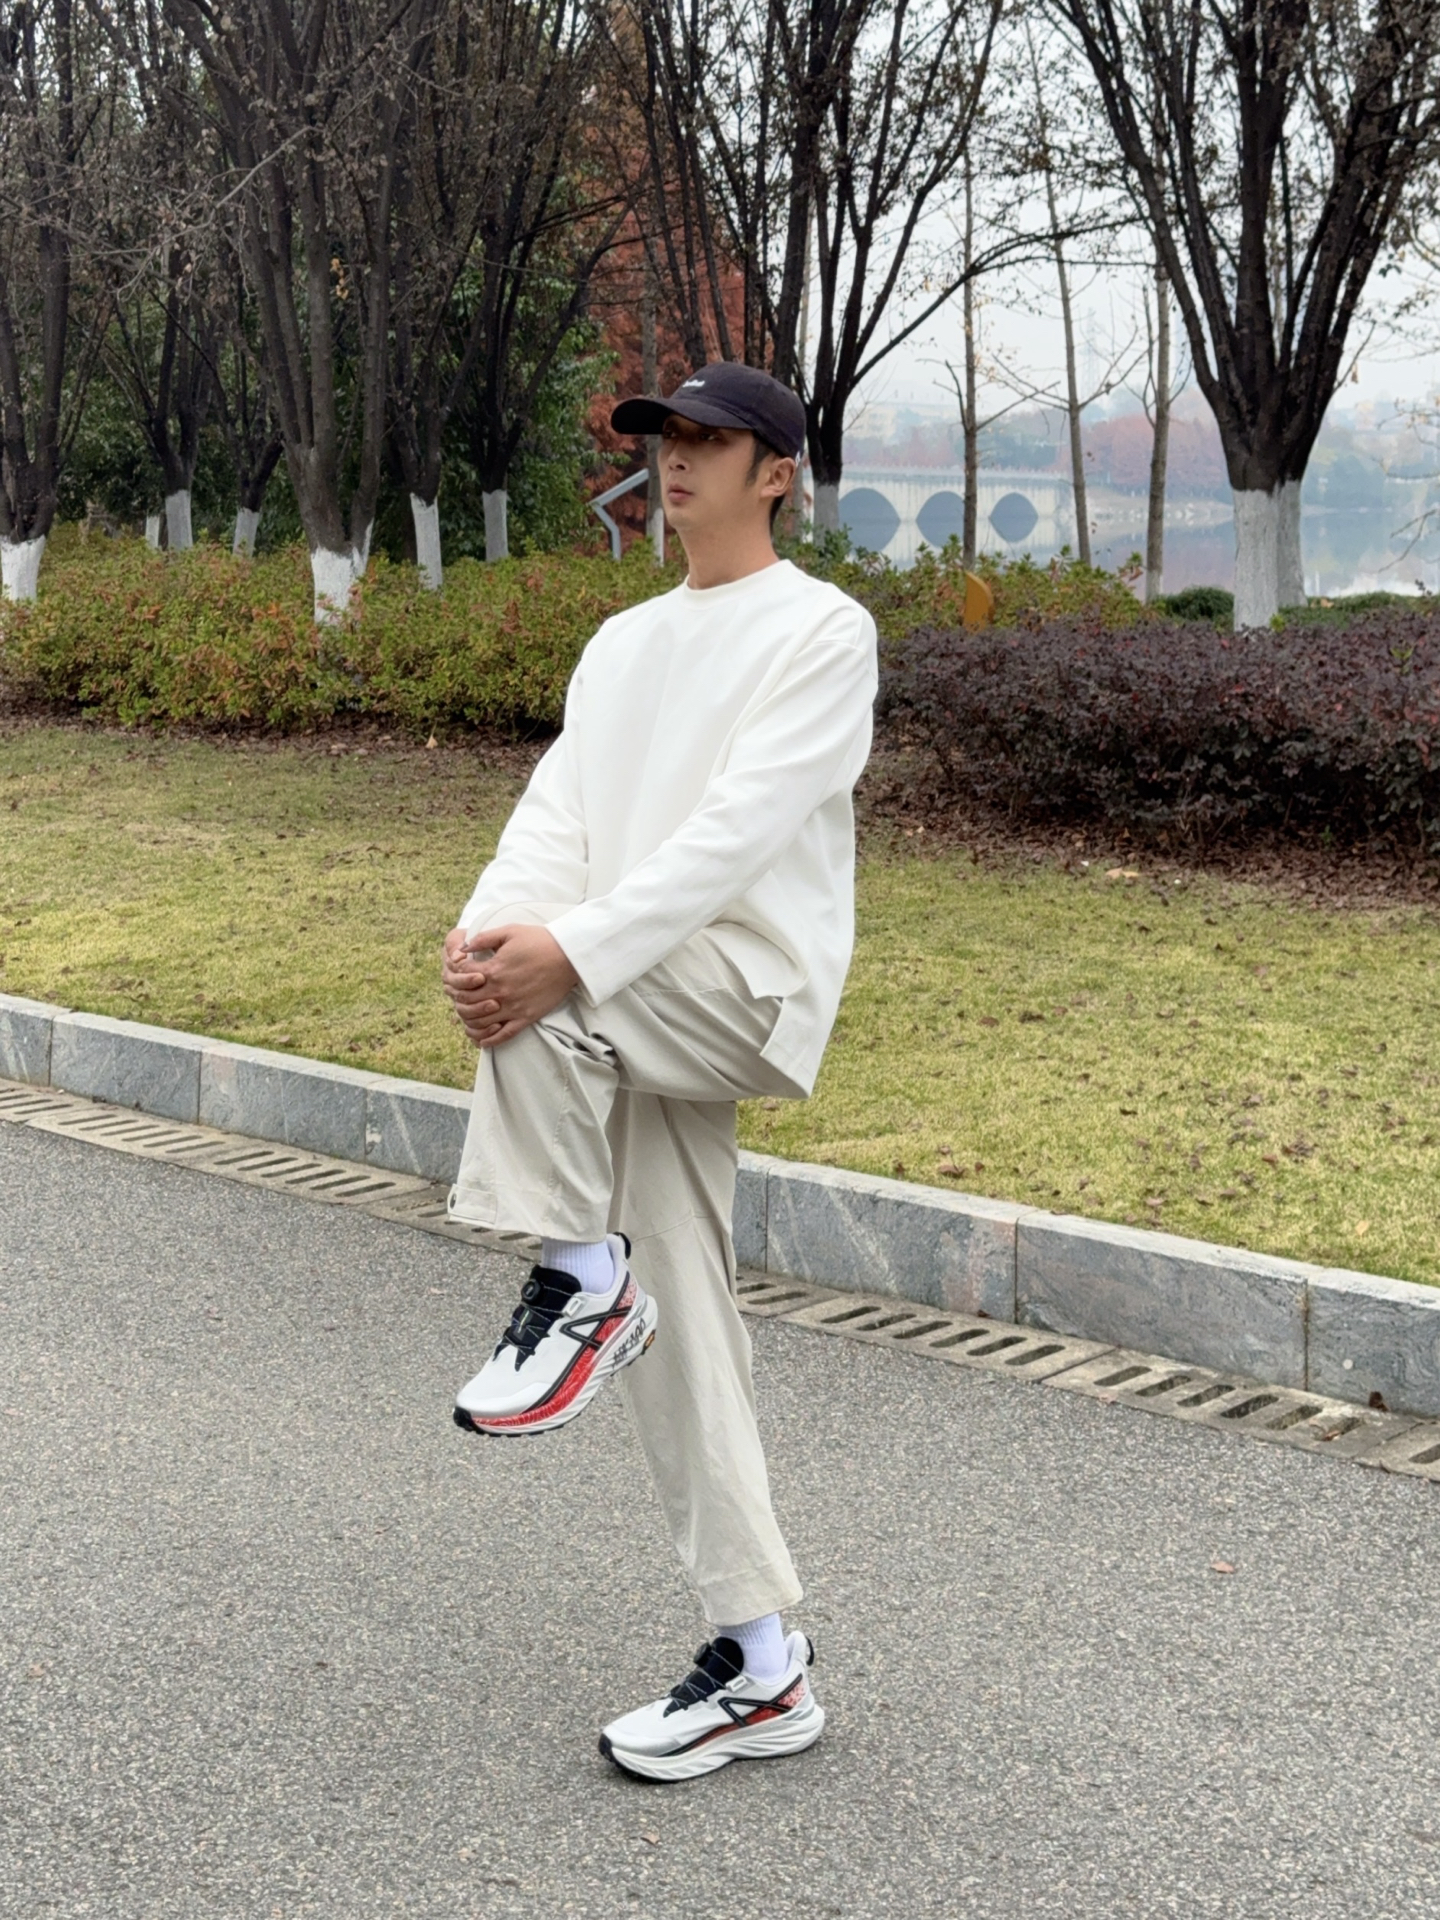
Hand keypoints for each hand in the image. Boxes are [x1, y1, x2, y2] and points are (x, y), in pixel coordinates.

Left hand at [441, 923, 579, 1047]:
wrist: (569, 956)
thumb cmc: (540, 941)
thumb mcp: (509, 931)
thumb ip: (482, 938)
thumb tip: (461, 947)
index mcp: (493, 970)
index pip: (461, 976)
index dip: (456, 973)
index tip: (461, 970)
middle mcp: (499, 992)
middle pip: (466, 1001)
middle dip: (459, 997)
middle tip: (461, 993)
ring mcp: (512, 1007)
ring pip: (479, 1022)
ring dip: (469, 1019)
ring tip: (469, 1014)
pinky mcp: (526, 1018)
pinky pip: (503, 1035)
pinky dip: (489, 1040)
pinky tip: (483, 1040)